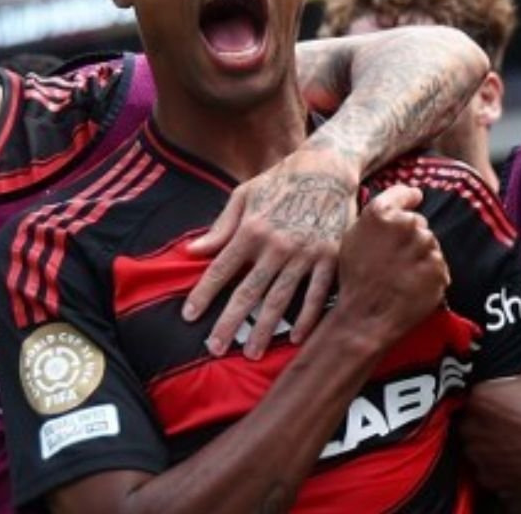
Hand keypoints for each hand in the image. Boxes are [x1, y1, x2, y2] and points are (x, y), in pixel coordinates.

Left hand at [183, 148, 357, 358]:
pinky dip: (308, 318)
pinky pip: (318, 294)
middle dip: (230, 323)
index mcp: (251, 229)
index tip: (189, 316)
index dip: (203, 294)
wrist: (327, 167)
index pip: (221, 269)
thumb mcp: (243, 195)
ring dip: (266, 329)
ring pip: (281, 299)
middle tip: (216, 349)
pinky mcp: (330, 258)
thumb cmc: (279, 181)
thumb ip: (220, 227)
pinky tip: (297, 338)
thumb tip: (192, 251)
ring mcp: (305, 253)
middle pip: (248, 292)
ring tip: (252, 353)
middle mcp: (276, 245)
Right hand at [335, 184, 448, 343]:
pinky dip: (427, 273)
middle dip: (409, 235)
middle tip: (393, 257)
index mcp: (382, 213)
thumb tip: (400, 203)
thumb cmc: (355, 277)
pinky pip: (437, 265)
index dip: (408, 197)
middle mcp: (407, 225)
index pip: (404, 193)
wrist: (365, 315)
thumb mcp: (352, 237)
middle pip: (417, 222)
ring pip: (428, 244)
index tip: (413, 199)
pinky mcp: (439, 269)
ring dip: (419, 255)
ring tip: (400, 273)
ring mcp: (426, 247)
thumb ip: (376, 217)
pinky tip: (411, 284)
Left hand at [461, 359, 520, 496]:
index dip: (480, 398)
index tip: (494, 401)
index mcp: (480, 399)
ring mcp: (481, 457)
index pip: (466, 394)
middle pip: (467, 421)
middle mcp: (473, 428)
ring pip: (472, 447)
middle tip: (502, 421)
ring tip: (508, 440)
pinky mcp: (491, 479)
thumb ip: (517, 360)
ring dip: (485, 443)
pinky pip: (483, 469)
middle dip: (481, 421)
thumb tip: (507, 349)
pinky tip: (511, 457)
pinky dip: (493, 465)